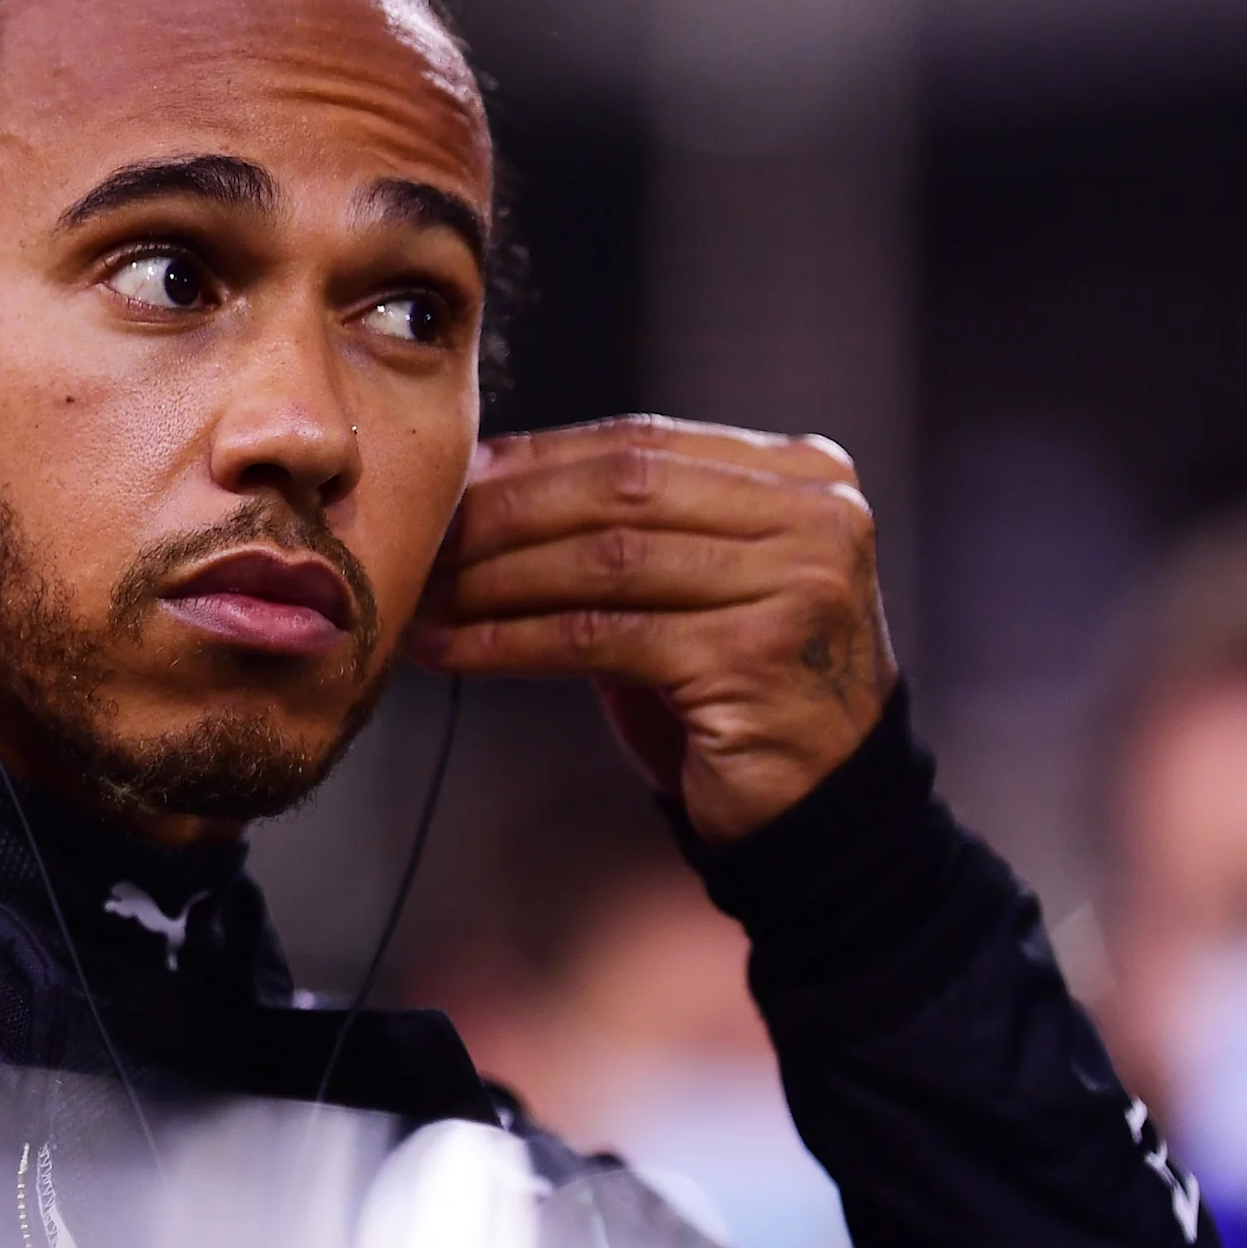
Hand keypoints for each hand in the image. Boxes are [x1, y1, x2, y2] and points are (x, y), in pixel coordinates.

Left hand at [407, 415, 896, 842]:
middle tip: (425, 538)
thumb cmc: (736, 686)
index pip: (641, 443)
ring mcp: (793, 583)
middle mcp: (814, 516)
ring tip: (423, 596)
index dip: (534, 460)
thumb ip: (629, 522)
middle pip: (620, 489)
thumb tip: (486, 477)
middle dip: (505, 513)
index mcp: (804, 473)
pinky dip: (509, 641)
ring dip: (493, 579)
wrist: (823, 804)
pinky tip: (451, 650)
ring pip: (602, 560)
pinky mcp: (752, 656)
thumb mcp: (694, 582)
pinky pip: (598, 636)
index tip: (454, 482)